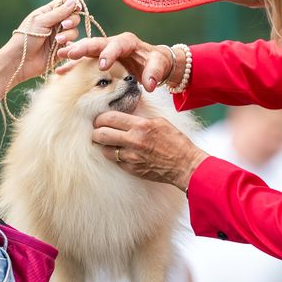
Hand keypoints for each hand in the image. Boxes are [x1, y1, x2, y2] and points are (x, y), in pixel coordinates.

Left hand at [12, 0, 82, 80]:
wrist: (21, 60)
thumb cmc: (26, 38)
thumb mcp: (41, 21)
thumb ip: (59, 12)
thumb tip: (74, 0)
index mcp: (48, 13)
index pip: (64, 3)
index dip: (73, 4)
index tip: (76, 8)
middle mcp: (55, 23)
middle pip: (73, 17)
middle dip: (72, 21)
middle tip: (64, 25)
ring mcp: (59, 36)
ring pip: (74, 31)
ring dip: (68, 34)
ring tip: (57, 40)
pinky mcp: (62, 49)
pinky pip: (73, 44)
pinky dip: (70, 44)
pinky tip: (62, 47)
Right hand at [57, 32, 173, 91]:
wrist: (153, 63)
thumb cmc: (157, 62)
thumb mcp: (159, 65)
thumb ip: (155, 73)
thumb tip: (149, 85)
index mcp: (128, 42)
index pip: (118, 45)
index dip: (109, 53)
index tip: (103, 65)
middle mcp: (113, 43)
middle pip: (96, 43)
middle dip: (84, 48)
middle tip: (71, 53)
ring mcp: (104, 50)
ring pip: (86, 50)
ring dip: (73, 54)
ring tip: (59, 56)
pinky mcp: (98, 59)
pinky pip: (84, 61)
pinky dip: (73, 65)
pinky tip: (60, 71)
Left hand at [92, 111, 207, 189]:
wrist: (185, 165)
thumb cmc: (175, 141)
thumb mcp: (159, 122)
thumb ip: (140, 118)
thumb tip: (124, 112)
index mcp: (141, 125)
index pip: (110, 118)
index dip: (100, 118)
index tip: (100, 119)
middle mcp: (134, 141)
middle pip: (101, 134)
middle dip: (96, 131)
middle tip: (98, 130)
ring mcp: (132, 157)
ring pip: (105, 150)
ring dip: (104, 145)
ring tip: (108, 142)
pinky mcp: (132, 169)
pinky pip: (115, 161)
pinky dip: (115, 156)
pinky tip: (119, 152)